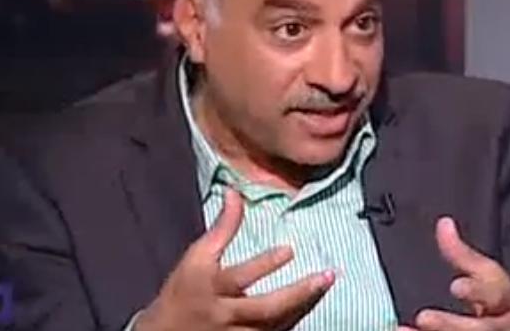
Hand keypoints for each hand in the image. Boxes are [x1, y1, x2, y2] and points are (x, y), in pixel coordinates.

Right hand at [135, 189, 334, 330]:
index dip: (265, 264)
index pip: (240, 277)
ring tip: (326, 286)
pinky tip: (310, 306)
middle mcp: (225, 314)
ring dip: (303, 307)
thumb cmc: (182, 292)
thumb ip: (221, 227)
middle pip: (266, 309)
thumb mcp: (196, 258)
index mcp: (211, 287)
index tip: (290, 250)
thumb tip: (234, 192)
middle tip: (327, 276)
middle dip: (299, 294)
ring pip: (275, 326)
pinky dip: (292, 321)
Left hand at [397, 217, 509, 330]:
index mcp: (509, 300)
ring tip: (404, 330)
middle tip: (423, 318)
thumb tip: (443, 223)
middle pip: (483, 329)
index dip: (477, 291)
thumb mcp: (489, 275)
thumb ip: (463, 254)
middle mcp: (505, 326)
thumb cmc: (502, 300)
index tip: (456, 286)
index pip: (497, 295)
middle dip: (452, 325)